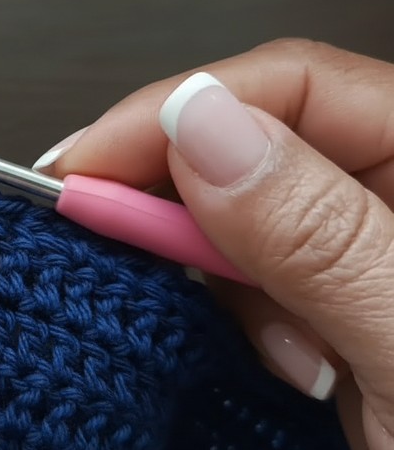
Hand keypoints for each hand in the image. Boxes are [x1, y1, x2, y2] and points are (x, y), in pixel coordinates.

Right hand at [34, 38, 393, 449]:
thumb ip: (316, 233)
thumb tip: (197, 122)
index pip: (297, 87)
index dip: (178, 112)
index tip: (85, 167)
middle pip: (260, 141)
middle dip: (179, 194)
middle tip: (94, 228)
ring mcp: (368, 258)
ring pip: (245, 215)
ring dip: (214, 270)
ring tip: (251, 334)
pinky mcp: (340, 312)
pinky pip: (256, 279)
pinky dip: (237, 315)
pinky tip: (278, 361)